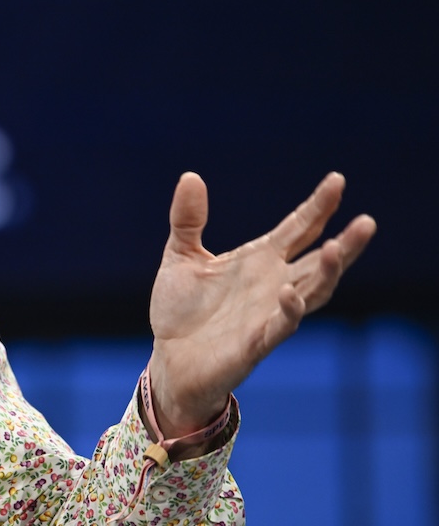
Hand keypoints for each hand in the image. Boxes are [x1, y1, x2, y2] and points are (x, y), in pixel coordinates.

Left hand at [147, 172, 374, 441]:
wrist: (169, 361)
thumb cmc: (181, 311)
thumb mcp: (180, 256)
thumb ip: (188, 219)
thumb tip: (190, 175)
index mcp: (259, 261)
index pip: (299, 229)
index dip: (318, 206)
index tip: (337, 180)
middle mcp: (273, 285)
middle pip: (319, 261)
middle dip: (345, 243)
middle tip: (366, 222)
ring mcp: (268, 315)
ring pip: (311, 293)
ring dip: (326, 273)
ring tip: (337, 248)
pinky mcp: (255, 344)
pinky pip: (280, 327)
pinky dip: (288, 311)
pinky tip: (290, 293)